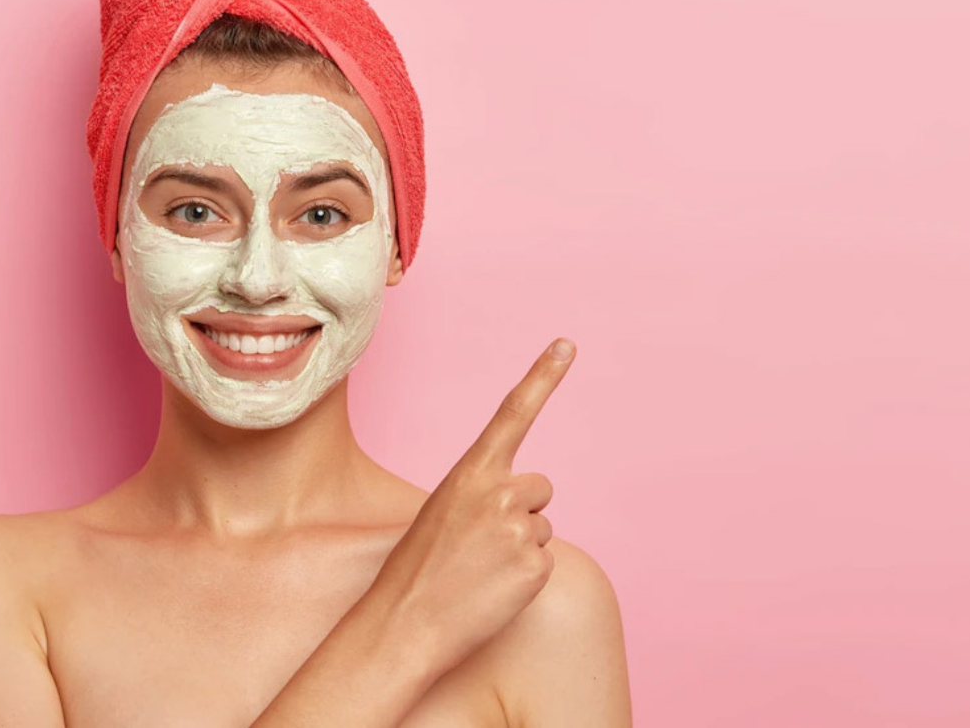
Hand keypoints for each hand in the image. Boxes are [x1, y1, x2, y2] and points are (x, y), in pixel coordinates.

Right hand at [370, 338, 575, 673]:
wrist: (403, 625)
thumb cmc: (414, 569)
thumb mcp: (440, 512)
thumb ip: (480, 493)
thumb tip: (520, 504)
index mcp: (469, 472)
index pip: (513, 412)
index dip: (543, 376)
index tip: (566, 344)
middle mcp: (500, 493)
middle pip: (539, 488)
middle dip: (521, 510)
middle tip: (481, 543)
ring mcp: (520, 530)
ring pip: (541, 528)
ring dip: (519, 547)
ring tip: (478, 571)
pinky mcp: (535, 568)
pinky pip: (543, 562)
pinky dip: (522, 578)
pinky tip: (491, 591)